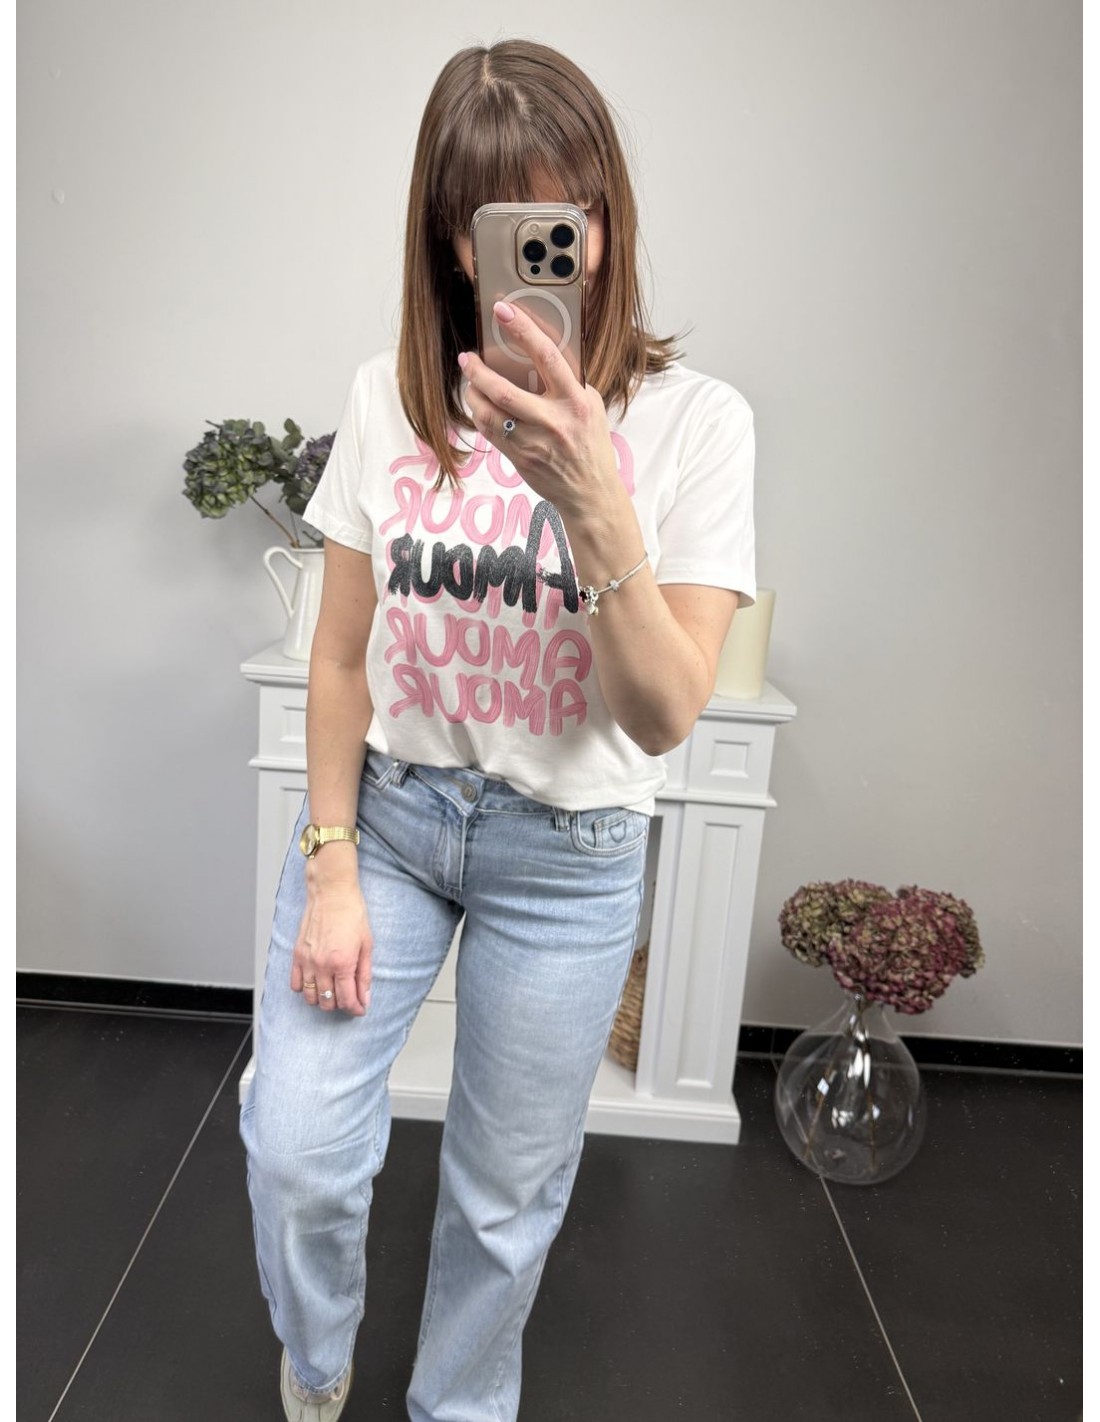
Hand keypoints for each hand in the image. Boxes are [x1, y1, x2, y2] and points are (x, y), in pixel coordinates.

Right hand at [291, 876, 372, 1015]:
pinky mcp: (296, 955)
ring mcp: (306, 961)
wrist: (332, 893)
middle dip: (340, 1005)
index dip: (356, 1009)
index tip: (361, 1009)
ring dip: (323, 999)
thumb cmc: (352, 914)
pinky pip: (295, 984)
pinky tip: (316, 982)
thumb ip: (365, 975)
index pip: (347, 1000)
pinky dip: (305, 989)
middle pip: (327, 1003)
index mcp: (342, 964)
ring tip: (333, 990)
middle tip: (349, 998)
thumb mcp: (367, 945)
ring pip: (310, 997)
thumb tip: (365, 998)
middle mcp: (322, 966)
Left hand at [459, 301, 621, 523]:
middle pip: (504, 390)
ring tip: (470, 381)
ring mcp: (533, 442)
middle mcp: (553, 420)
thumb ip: (569, 381)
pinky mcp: (519, 458)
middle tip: (467, 357)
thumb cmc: (591, 443)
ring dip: (473, 394)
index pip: (547, 356)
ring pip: (490, 413)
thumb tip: (541, 353)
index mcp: (575, 401)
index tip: (503, 311)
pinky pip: (489, 431)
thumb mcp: (591, 406)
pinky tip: (478, 404)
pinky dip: (480, 414)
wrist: (590, 492)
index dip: (523, 330)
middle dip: (478, 370)